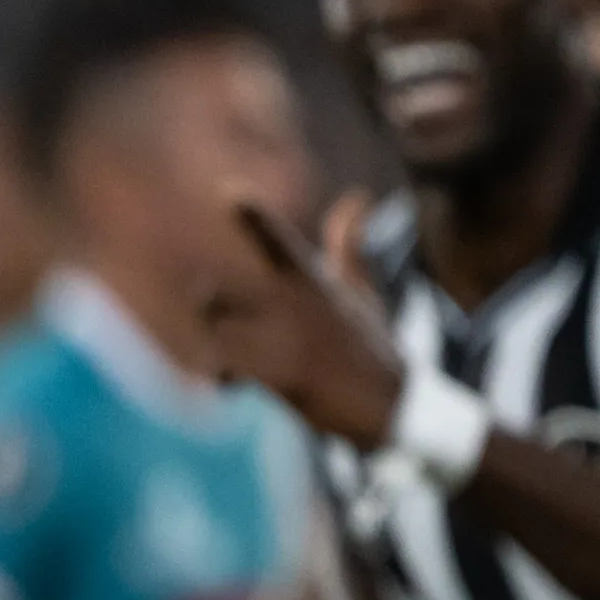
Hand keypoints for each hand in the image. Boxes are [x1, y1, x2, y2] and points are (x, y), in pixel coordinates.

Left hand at [205, 190, 405, 447]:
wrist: (395, 405)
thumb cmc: (370, 344)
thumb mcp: (360, 291)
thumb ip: (348, 246)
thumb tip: (356, 196)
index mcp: (312, 282)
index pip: (280, 243)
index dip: (256, 218)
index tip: (231, 193)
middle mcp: (299, 307)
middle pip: (229, 292)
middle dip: (209, 298)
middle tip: (204, 302)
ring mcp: (294, 343)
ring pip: (226, 332)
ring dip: (213, 340)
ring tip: (214, 351)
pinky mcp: (290, 380)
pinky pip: (239, 373)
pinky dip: (222, 377)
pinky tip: (222, 384)